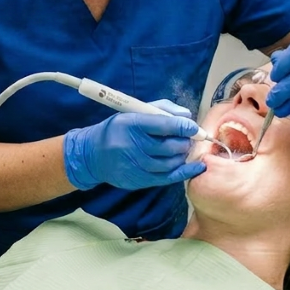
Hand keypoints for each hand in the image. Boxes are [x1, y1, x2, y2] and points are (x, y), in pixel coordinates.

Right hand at [64, 99, 205, 190]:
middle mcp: (132, 145)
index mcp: (131, 124)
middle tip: (187, 138)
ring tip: (182, 148)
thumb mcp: (134, 112)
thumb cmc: (118, 129)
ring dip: (182, 155)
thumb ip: (162, 109)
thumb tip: (187, 116)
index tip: (193, 127)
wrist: (92, 154)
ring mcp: (135, 165)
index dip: (183, 126)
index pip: (164, 125)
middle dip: (184, 141)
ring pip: (170, 163)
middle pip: (169, 146)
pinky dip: (185, 172)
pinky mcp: (138, 180)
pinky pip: (168, 178)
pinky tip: (197, 167)